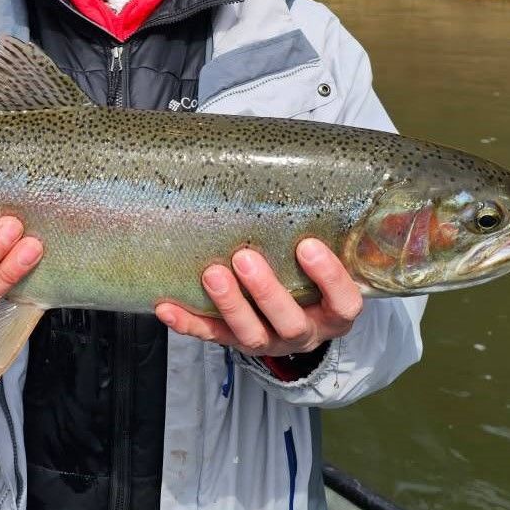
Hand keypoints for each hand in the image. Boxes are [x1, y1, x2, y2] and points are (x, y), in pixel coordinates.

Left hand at [155, 238, 362, 357]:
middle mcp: (305, 332)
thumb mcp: (322, 259)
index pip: (343, 303)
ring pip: (251, 335)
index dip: (328, 278)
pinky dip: (188, 323)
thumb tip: (296, 167)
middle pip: (291, 323)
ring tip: (212, 274)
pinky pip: (211, 337)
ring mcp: (270, 341)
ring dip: (230, 305)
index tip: (307, 245)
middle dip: (266, 292)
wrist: (294, 311)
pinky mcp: (235, 342)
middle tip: (244, 257)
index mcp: (334, 313)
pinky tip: (166, 307)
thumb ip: (314, 233)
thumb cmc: (308, 272)